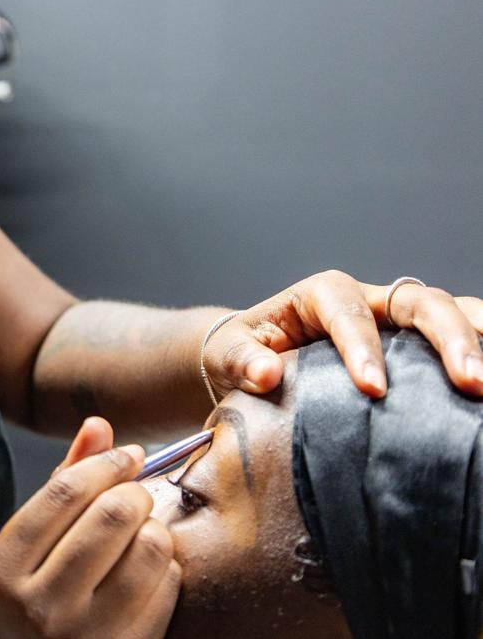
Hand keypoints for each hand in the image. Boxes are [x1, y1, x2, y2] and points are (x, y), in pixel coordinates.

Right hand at [0, 418, 178, 638]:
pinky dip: (166, 567)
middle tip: (135, 494)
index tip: (127, 456)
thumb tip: (99, 426)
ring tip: (142, 532)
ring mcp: (87, 635)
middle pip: (112, 515)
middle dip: (135, 491)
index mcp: (4, 572)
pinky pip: (168, 588)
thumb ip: (59, 487)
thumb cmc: (28, 609)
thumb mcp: (24, 552)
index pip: (64, 491)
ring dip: (155, 528)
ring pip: (148, 549)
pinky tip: (147, 570)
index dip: (105, 463)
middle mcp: (42, 606)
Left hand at [203, 270, 482, 398]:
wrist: (254, 360)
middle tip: (471, 383)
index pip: (349, 313)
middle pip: (418, 302)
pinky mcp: (416, 345)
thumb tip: (266, 373)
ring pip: (451, 312)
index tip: (374, 391)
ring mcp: (398, 321)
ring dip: (479, 339)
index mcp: (321, 294)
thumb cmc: (242, 354)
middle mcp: (368, 299)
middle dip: (448, 339)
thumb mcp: (227, 355)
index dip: (364, 348)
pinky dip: (481, 348)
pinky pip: (461, 335)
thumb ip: (241, 361)